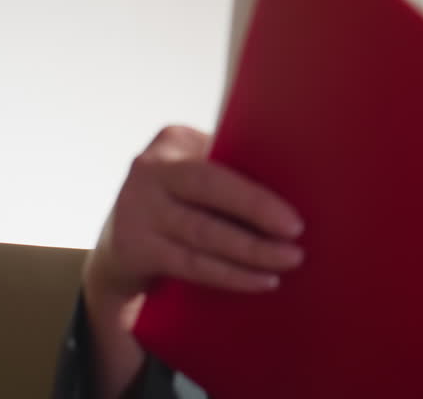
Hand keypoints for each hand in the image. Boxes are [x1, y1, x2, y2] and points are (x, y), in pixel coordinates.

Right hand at [81, 125, 304, 398]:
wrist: (121, 246)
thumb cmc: (184, 201)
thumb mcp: (198, 173)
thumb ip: (234, 168)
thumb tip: (302, 180)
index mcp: (174, 142)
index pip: (220, 162)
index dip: (255, 193)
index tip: (292, 215)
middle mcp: (149, 171)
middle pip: (210, 191)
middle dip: (257, 213)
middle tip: (297, 235)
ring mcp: (135, 210)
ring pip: (204, 234)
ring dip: (251, 252)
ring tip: (289, 260)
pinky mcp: (133, 249)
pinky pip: (192, 265)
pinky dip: (231, 275)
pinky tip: (263, 280)